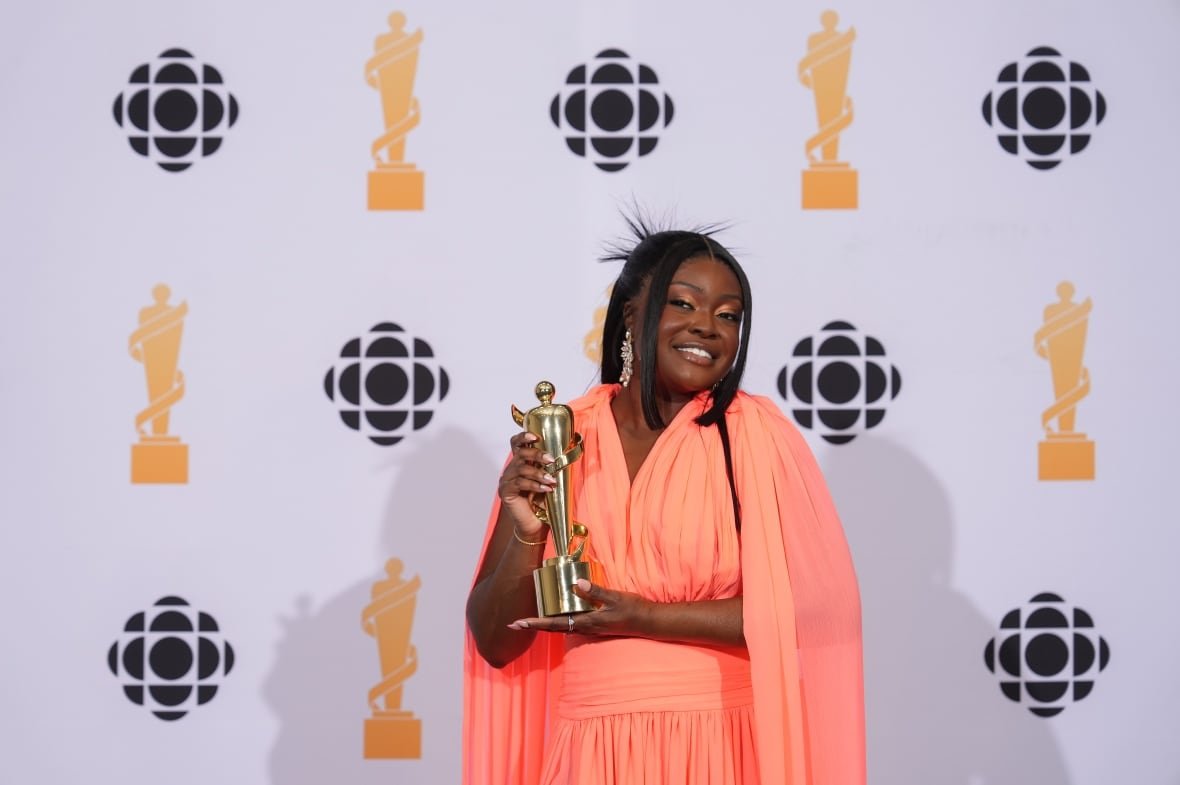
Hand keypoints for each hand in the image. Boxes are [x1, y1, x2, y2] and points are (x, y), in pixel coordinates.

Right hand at [498, 432, 555, 537]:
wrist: (535, 526)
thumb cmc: (542, 502)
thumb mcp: (547, 481)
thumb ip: (549, 468)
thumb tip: (565, 455)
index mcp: (520, 464)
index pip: (516, 444)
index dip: (523, 437)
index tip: (535, 437)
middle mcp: (510, 470)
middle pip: (520, 454)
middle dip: (537, 454)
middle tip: (551, 459)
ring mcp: (506, 481)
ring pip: (520, 468)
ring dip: (538, 473)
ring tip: (552, 480)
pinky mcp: (506, 492)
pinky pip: (519, 483)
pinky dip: (534, 485)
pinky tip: (546, 489)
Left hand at [507, 579, 650, 636]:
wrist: (648, 623)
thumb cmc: (632, 609)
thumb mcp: (615, 598)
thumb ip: (596, 592)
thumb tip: (577, 584)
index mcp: (586, 622)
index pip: (554, 624)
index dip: (535, 623)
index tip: (518, 622)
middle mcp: (584, 628)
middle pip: (553, 628)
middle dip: (534, 625)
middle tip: (514, 623)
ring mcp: (589, 628)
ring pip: (561, 627)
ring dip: (544, 624)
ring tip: (529, 620)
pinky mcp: (594, 625)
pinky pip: (571, 624)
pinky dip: (558, 621)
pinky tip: (556, 614)